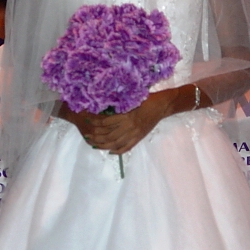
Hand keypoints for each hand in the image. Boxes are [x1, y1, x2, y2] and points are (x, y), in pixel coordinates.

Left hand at [59, 85, 195, 153]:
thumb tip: (104, 106)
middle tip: (86, 135)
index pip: (106, 122)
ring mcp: (135, 134)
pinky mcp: (139, 138)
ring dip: (103, 145)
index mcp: (126, 116)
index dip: (95, 123)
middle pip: (108, 135)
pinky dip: (117, 151)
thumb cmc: (147, 98)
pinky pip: (126, 147)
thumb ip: (120, 105)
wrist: (163, 105)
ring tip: (94, 144)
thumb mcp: (132, 99)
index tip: (86, 121)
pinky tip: (110, 151)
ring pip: (115, 143)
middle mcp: (129, 127)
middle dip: (96, 136)